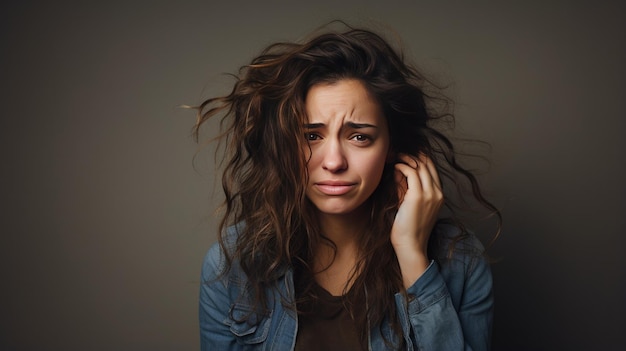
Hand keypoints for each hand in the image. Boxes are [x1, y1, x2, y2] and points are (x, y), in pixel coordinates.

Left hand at [391, 153, 443, 286]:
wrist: (411, 246)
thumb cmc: (407, 229)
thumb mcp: (408, 204)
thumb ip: (406, 188)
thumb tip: (399, 171)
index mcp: (439, 195)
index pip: (431, 168)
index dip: (419, 157)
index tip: (405, 152)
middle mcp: (438, 192)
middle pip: (428, 162)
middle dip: (413, 153)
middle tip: (397, 149)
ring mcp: (430, 193)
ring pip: (420, 165)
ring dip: (406, 157)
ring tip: (394, 154)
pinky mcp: (418, 196)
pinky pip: (411, 171)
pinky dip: (402, 165)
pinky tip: (394, 165)